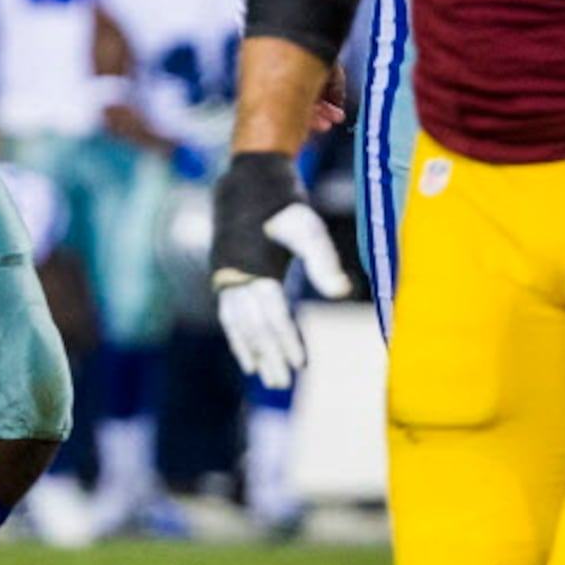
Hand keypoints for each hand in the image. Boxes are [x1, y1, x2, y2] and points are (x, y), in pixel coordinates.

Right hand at [211, 152, 352, 389]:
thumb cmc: (283, 205)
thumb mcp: (307, 227)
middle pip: (252, 325)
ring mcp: (225, 276)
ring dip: (250, 350)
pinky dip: (237, 335)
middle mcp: (235, 275)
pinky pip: (228, 314)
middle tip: (281, 384)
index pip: (272, 314)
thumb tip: (342, 293)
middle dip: (268, 354)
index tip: (301, 365)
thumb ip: (324, 262)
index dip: (286, 340)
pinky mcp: (223, 275)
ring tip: (261, 376)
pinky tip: (247, 353)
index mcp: (254, 266)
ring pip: (236, 323)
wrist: (247, 181)